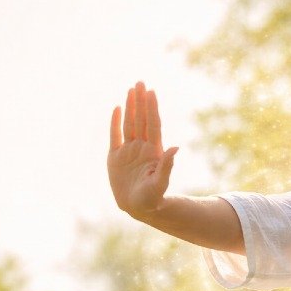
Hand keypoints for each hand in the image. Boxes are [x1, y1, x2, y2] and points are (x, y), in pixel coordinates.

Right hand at [107, 81, 178, 218]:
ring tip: (132, 89)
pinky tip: (117, 108)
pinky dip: (115, 122)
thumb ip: (167, 167)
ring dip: (130, 107)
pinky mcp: (115, 157)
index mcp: (153, 152)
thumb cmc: (153, 199)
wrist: (139, 208)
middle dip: (141, 101)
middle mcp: (142, 147)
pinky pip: (115, 135)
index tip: (152, 92)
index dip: (152, 109)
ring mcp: (128, 151)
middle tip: (141, 82)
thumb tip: (176, 149)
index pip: (153, 125)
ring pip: (129, 124)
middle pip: (141, 120)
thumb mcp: (160, 184)